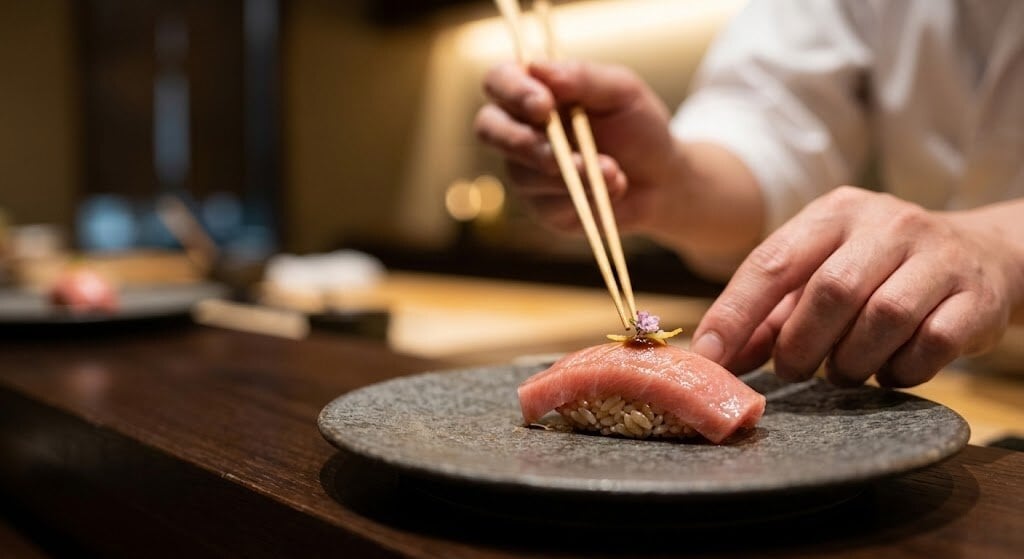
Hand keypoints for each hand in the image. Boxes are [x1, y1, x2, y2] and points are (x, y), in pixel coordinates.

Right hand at [474, 60, 678, 233]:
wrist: (662, 181)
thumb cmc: (638, 128)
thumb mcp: (623, 93)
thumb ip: (583, 77)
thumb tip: (539, 69)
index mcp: (535, 92)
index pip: (500, 81)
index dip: (512, 91)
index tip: (544, 104)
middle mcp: (521, 130)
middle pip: (488, 128)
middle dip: (522, 142)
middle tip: (559, 154)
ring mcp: (527, 171)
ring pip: (523, 173)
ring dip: (570, 174)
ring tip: (614, 172)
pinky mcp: (543, 207)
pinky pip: (548, 204)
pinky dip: (584, 197)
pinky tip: (613, 190)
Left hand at [692, 186, 1023, 386]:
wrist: (979, 254)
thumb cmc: (877, 270)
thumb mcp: (819, 273)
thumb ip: (767, 316)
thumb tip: (716, 360)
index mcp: (835, 212)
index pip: (773, 262)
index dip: (735, 314)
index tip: (709, 358)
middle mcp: (888, 223)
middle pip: (830, 292)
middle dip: (800, 345)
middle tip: (793, 370)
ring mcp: (938, 256)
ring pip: (883, 319)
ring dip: (851, 362)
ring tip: (842, 370)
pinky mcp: (977, 296)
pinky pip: (932, 344)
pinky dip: (900, 370)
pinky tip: (889, 369)